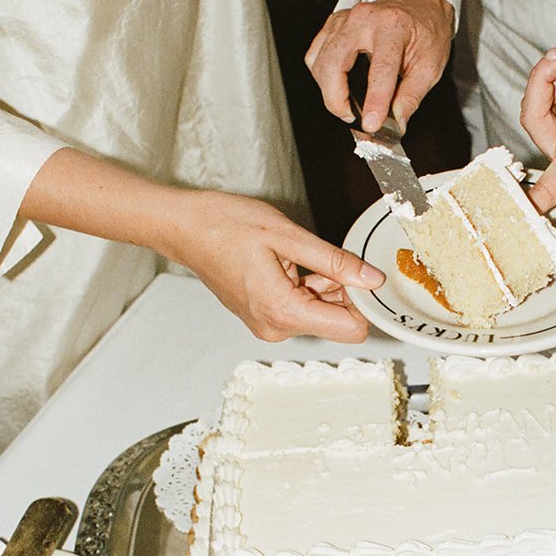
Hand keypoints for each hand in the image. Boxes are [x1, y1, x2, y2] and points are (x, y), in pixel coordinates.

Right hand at [165, 190, 383, 343]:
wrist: (183, 228)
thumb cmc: (226, 226)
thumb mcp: (288, 237)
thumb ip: (335, 262)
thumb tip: (371, 280)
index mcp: (283, 312)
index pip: (350, 329)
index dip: (363, 302)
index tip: (361, 274)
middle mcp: (276, 328)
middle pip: (336, 322)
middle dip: (343, 291)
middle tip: (326, 256)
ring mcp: (268, 325)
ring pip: (320, 315)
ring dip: (323, 287)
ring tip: (300, 256)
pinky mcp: (263, 318)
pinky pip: (301, 310)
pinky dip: (307, 288)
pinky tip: (292, 263)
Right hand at [305, 0, 454, 132]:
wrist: (420, 5)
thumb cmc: (427, 31)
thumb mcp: (430, 65)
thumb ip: (412, 96)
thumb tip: (398, 122)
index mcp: (393, 27)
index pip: (379, 70)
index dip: (374, 101)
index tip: (372, 124)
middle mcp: (364, 19)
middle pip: (334, 62)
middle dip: (335, 98)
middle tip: (351, 117)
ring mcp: (345, 19)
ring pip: (319, 60)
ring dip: (328, 89)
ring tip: (345, 104)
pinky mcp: (334, 24)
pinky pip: (315, 53)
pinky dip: (321, 74)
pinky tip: (336, 84)